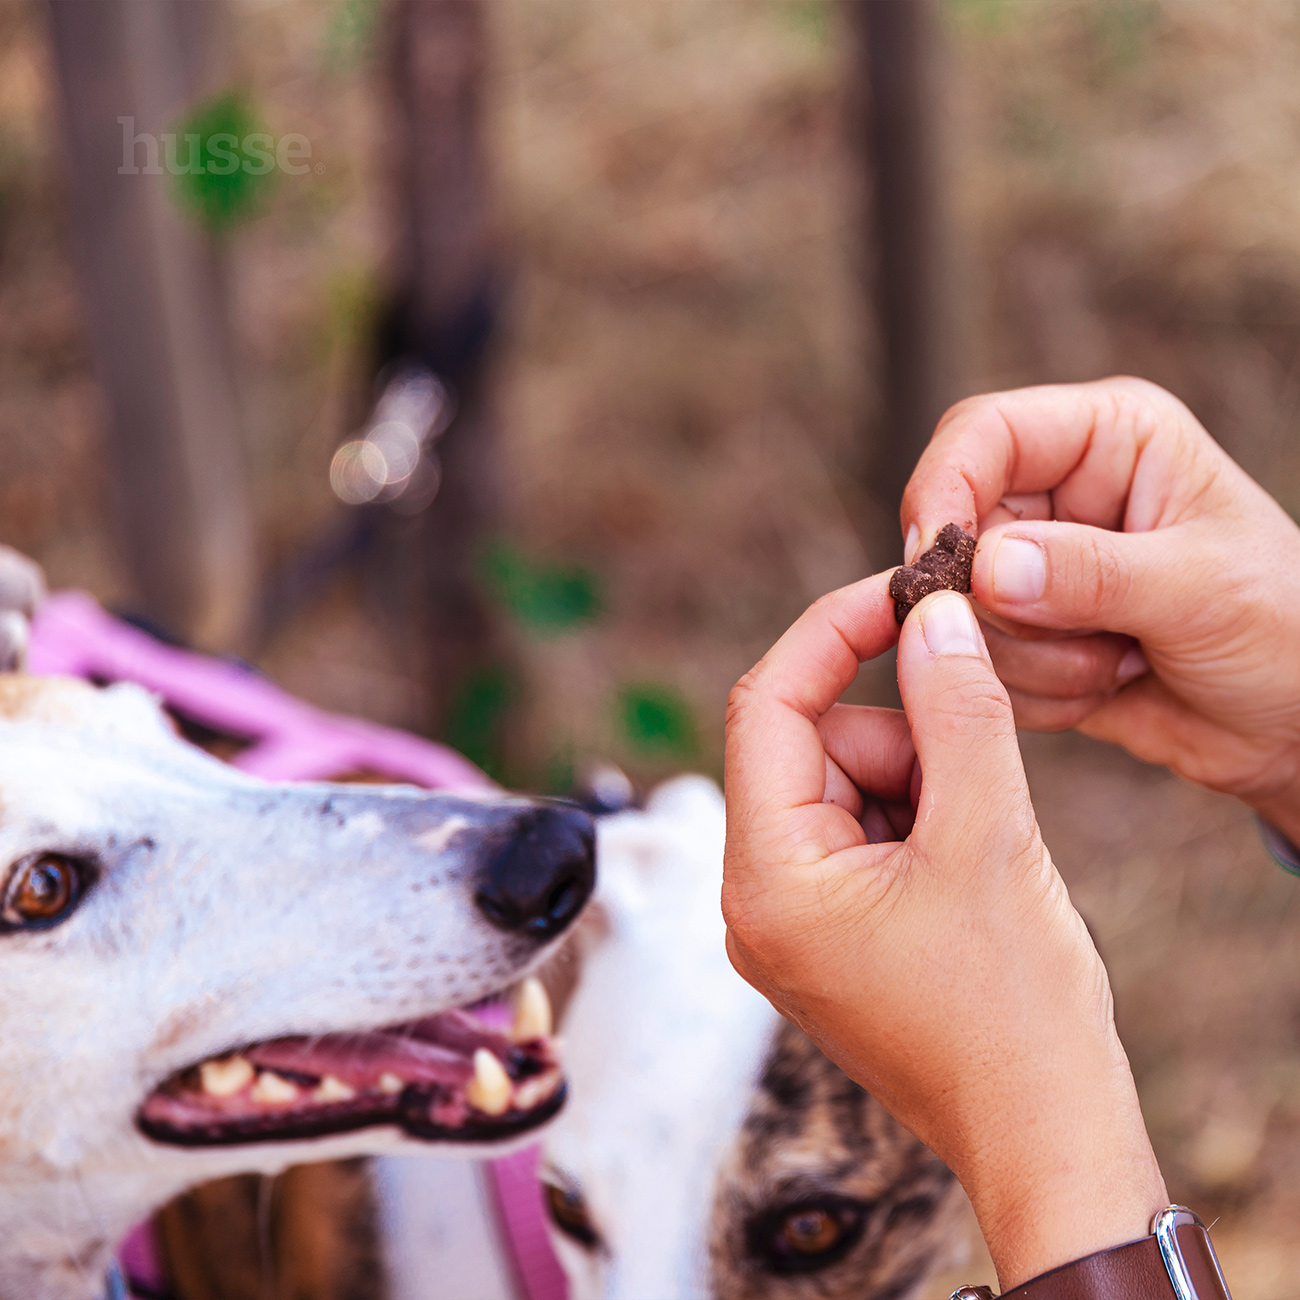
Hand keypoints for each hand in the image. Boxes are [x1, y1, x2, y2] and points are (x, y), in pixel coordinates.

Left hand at [723, 579, 1165, 1289]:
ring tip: (980, 830)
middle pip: (808, 744)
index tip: (902, 592)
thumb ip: (956, 709)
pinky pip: (858, 829)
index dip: (830, 635)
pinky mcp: (828, 931)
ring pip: (842, 782)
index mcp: (766, 877)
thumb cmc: (1013, 1012)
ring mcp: (790, 919)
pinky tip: (969, 857)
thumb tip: (933, 613)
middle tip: (974, 739)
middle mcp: (756, 897)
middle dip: (896, 725)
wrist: (1045, 1135)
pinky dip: (915, 813)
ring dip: (915, 773)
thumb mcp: (989, 836)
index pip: (765, 707)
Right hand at [901, 377, 1299, 842]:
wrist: (1295, 725)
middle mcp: (1059, 496)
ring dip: (1032, 659)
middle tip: (1090, 639)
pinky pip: (978, 667)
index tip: (934, 559)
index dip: (944, 489)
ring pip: (961, 612)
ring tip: (1120, 662)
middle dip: (1006, 606)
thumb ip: (1094, 574)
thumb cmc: (1287, 628)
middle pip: (957, 534)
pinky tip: (1106, 687)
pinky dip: (1033, 695)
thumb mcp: (1203, 590)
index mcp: (1108, 438)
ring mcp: (1034, 571)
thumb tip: (988, 567)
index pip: (983, 434)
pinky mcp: (1023, 637)